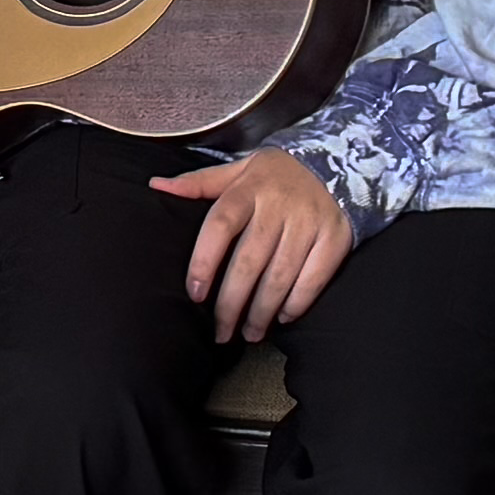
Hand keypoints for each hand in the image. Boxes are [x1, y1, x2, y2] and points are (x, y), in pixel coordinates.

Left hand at [152, 148, 354, 339]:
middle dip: (232, 303)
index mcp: (249, 188)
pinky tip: (283, 317)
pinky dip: (297, 302)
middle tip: (221, 332)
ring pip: (280, 276)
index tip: (195, 294)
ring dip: (262, 311)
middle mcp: (278, 205)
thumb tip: (156, 186)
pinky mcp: (335, 237)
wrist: (338, 160)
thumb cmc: (276, 174)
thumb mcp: (239, 170)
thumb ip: (200, 183)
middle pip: (249, 261)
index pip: (219, 226)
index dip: (204, 262)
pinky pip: (314, 277)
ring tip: (250, 333)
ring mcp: (309, 222)